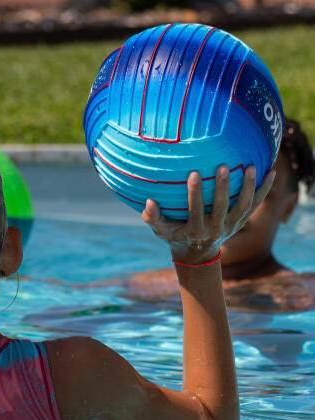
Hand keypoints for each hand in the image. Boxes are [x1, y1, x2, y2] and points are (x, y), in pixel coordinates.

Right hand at [143, 165, 274, 264]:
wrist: (199, 253)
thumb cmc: (175, 236)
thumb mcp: (161, 231)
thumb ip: (153, 218)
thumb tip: (148, 202)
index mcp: (197, 230)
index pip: (196, 210)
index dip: (195, 193)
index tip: (193, 174)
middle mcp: (217, 229)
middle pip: (223, 207)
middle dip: (223, 187)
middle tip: (223, 166)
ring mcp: (232, 225)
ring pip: (243, 206)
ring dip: (248, 187)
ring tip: (250, 166)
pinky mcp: (242, 221)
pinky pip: (255, 204)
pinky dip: (264, 189)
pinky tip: (271, 172)